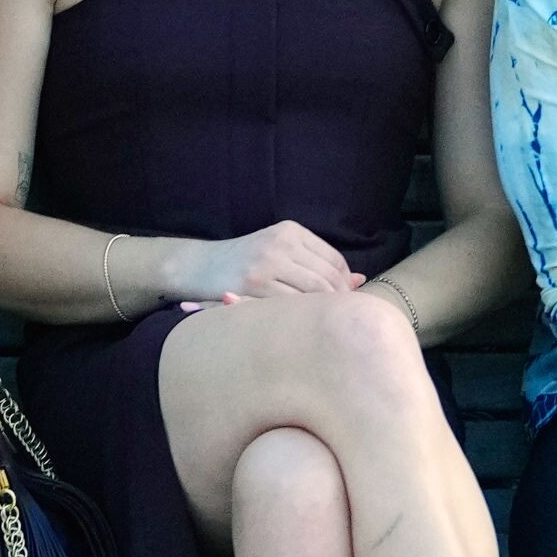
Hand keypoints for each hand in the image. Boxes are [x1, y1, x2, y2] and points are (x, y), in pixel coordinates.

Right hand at [176, 220, 363, 307]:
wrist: (197, 266)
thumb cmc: (241, 262)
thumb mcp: (277, 251)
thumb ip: (314, 263)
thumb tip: (359, 280)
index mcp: (290, 231)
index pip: (334, 260)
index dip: (344, 283)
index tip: (342, 301)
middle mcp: (280, 244)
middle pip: (328, 277)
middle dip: (338, 300)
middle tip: (335, 319)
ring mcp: (266, 264)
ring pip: (314, 293)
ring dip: (322, 311)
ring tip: (320, 324)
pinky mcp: (253, 286)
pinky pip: (290, 306)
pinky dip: (301, 318)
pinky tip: (298, 325)